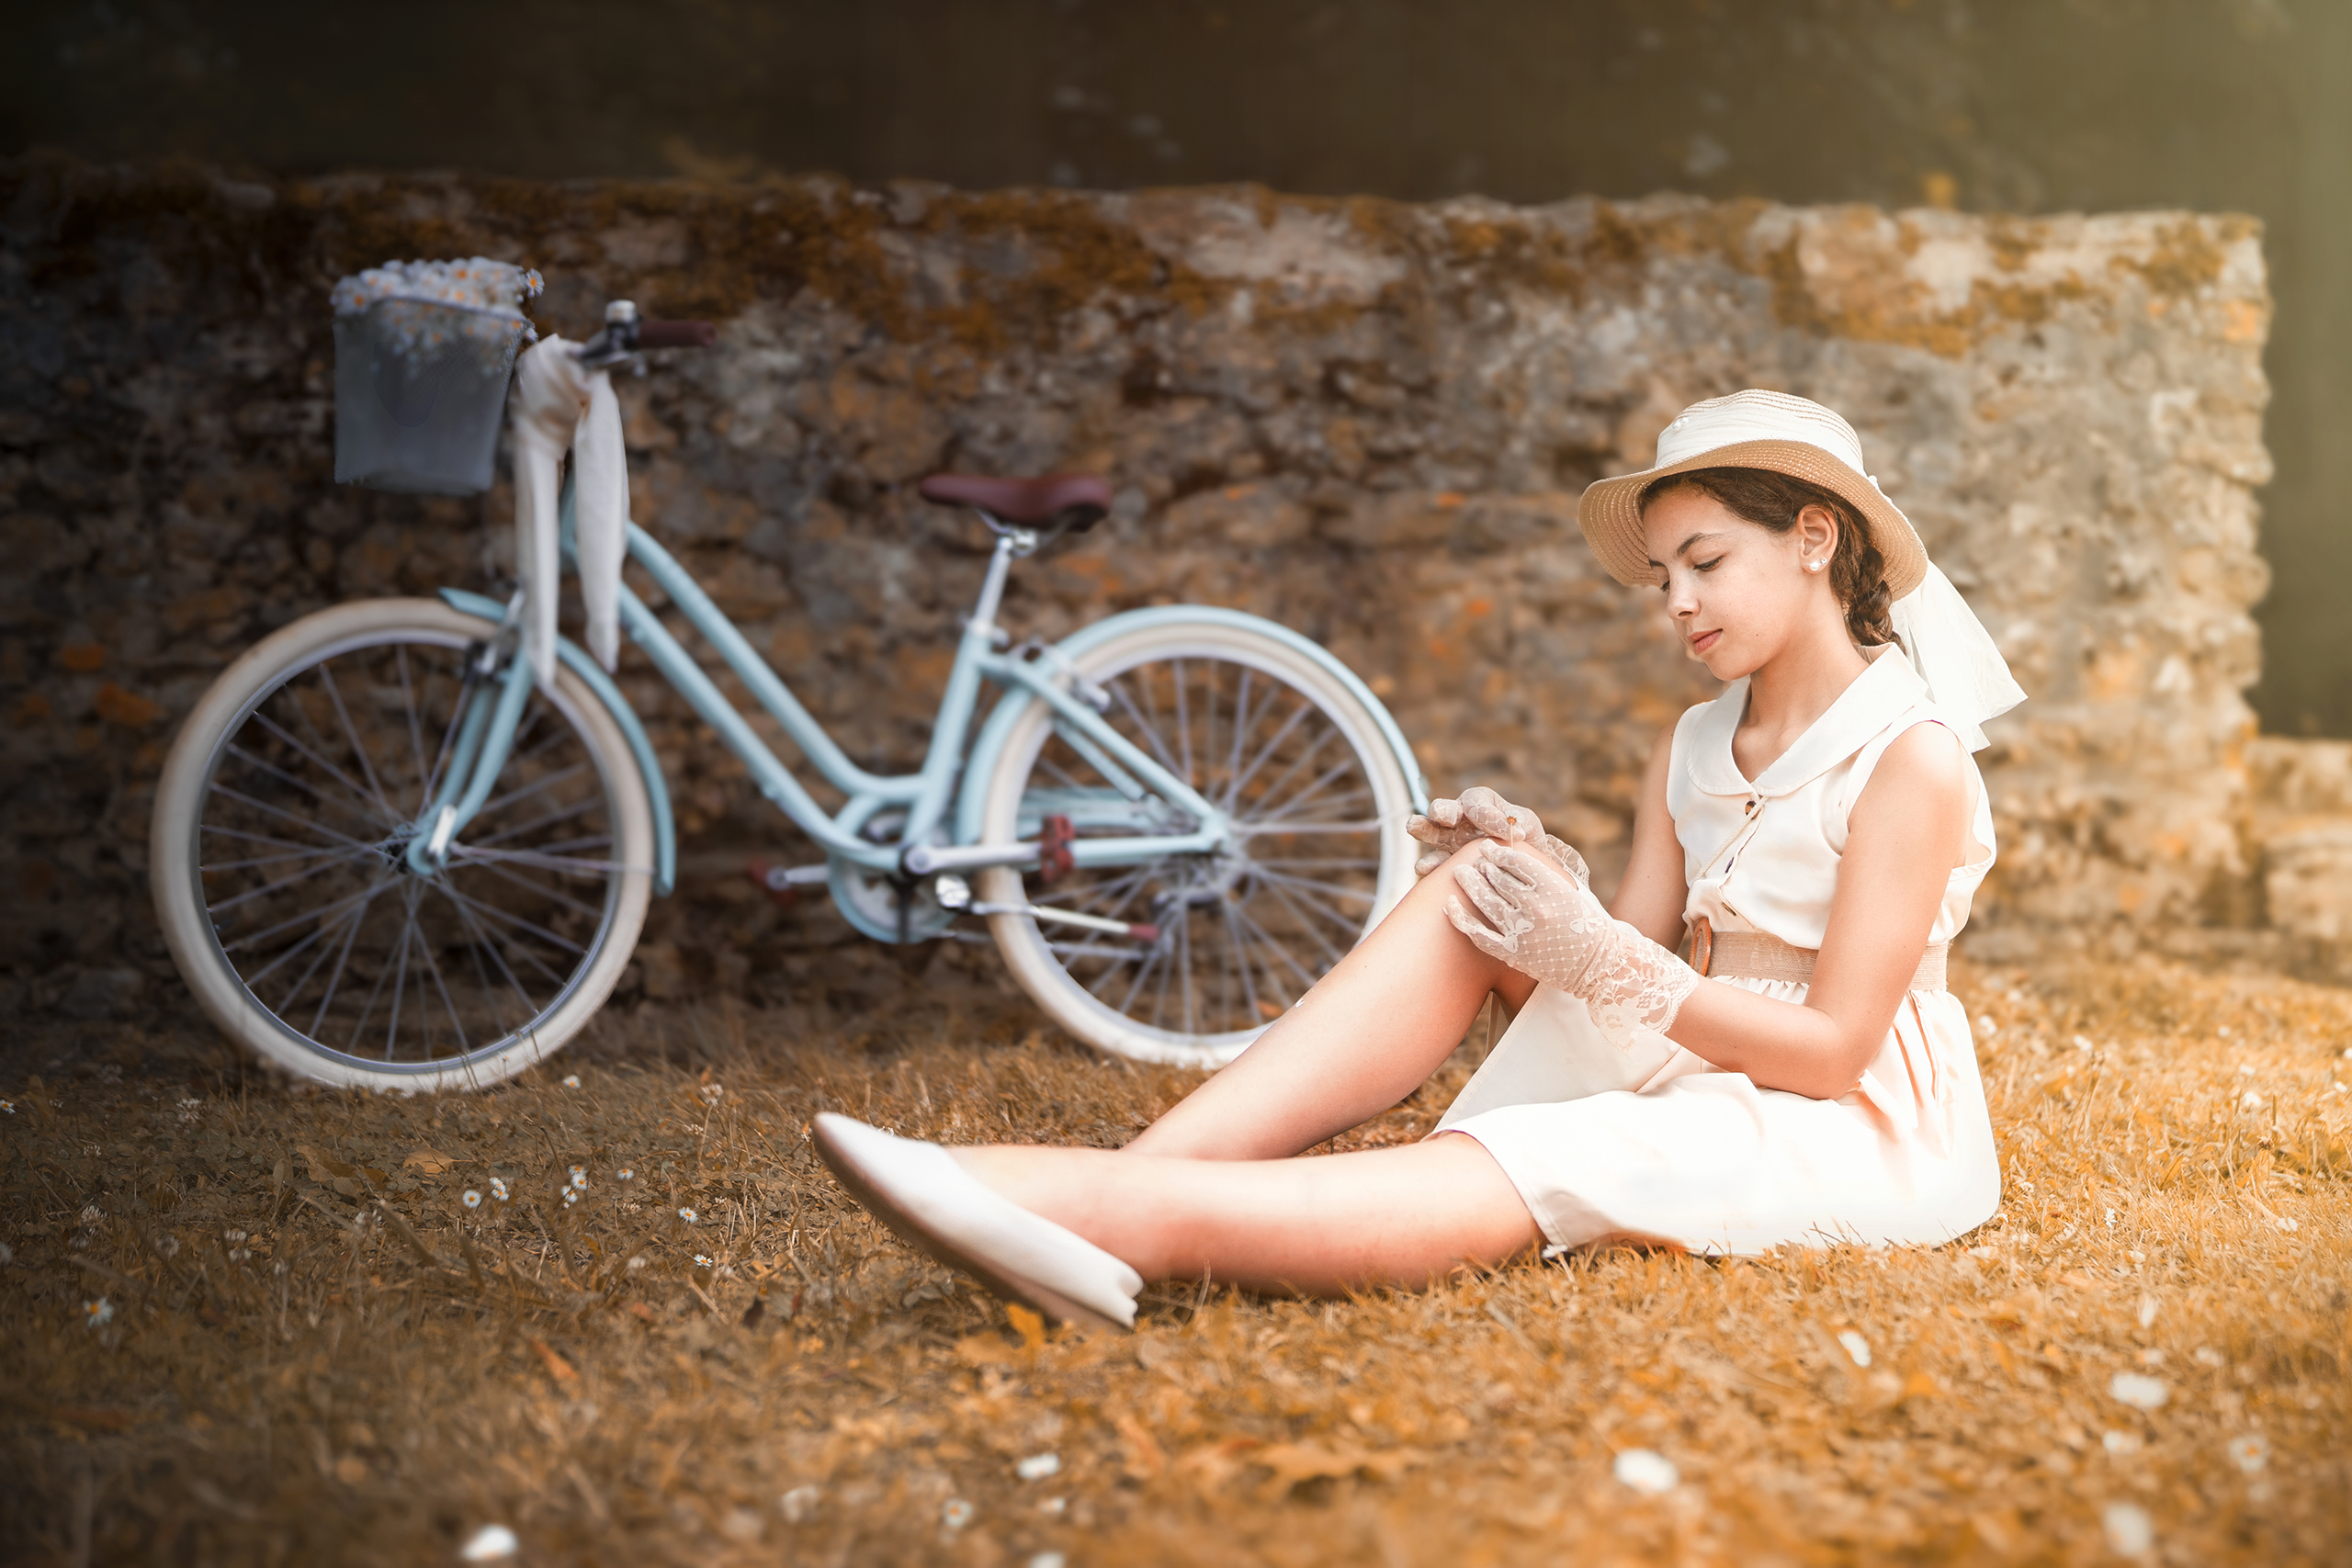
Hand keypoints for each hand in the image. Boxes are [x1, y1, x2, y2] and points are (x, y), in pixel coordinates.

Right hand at [1407, 786, 1588, 886]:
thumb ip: (1518, 821)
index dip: (1488, 816)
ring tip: (1414, 827)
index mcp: (1478, 802)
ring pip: (1431, 832)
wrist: (1522, 864)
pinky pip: (1433, 863)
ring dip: (1422, 829)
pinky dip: (1429, 865)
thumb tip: (1513, 830)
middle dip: (1442, 810)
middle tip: (1444, 816)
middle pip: (1443, 809)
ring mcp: (1448, 841)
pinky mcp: (1446, 863)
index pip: (1476, 803)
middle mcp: (1458, 818)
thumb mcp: (1526, 824)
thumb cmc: (1524, 837)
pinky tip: (1425, 869)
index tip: (1507, 831)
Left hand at [1445, 843, 1697, 1046]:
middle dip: (1482, 865)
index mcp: (1554, 888)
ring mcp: (1522, 932)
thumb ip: (1544, 874)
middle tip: (1471, 857)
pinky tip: (1449, 906)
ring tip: (1460, 872)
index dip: (1498, 852)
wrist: (1599, 964)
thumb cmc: (1585, 924)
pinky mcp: (1512, 954)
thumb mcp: (1570, 891)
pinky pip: (1478, 934)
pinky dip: (1460, 918)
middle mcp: (1537, 908)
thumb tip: (1512, 852)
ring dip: (1470, 883)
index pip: (1517, 861)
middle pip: (1498, 878)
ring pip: (1486, 901)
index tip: (1489, 847)